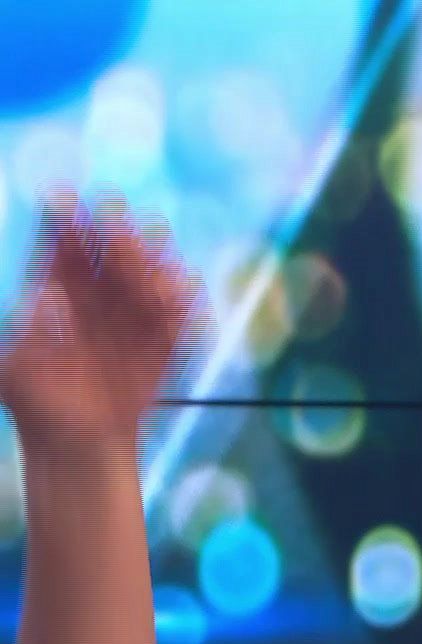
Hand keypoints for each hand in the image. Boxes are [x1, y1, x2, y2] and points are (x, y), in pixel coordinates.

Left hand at [0, 187, 210, 460]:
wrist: (77, 445)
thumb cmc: (36, 406)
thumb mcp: (14, 371)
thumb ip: (31, 333)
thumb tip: (50, 293)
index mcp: (56, 293)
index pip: (62, 248)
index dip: (64, 220)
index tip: (66, 198)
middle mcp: (96, 297)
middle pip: (110, 254)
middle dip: (116, 234)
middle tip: (118, 225)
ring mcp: (132, 318)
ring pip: (147, 276)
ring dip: (152, 262)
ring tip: (153, 256)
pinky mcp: (161, 343)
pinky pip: (177, 315)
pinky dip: (182, 302)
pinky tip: (179, 291)